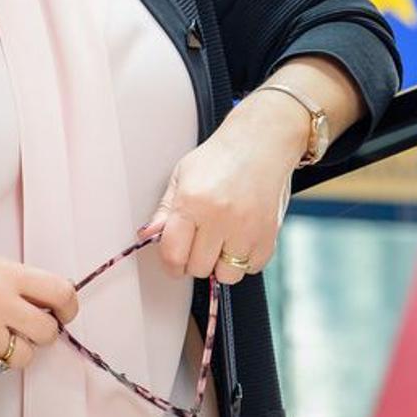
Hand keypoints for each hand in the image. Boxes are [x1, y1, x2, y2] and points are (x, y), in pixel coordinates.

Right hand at [0, 244, 79, 373]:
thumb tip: (51, 304)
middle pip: (46, 332)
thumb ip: (19, 282)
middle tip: (31, 327)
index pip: (60, 293)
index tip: (64, 313)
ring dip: (16, 349)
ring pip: (21, 357)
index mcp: (7, 274)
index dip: (69, 308)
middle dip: (43, 333)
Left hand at [137, 94, 305, 285]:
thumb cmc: (221, 157)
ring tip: (223, 241)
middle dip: (196, 260)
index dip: (171, 264)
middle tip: (201, 241)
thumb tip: (148, 236)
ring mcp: (247, 228)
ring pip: (226, 275)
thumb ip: (165, 210)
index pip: (173, 255)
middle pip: (198, 268)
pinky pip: (251, 267)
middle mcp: (220, 218)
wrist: (262, 142)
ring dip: (221, 264)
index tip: (175, 261)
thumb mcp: (183, 175)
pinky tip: (242, 237)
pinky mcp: (268, 235)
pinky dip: (245, 259)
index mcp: (193, 202)